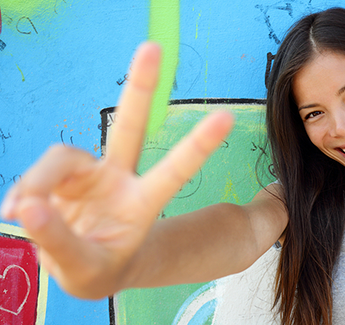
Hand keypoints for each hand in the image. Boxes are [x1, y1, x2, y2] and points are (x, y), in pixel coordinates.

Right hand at [0, 43, 233, 298]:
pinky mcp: (58, 175)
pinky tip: (15, 214)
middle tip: (154, 47)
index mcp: (142, 202)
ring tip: (20, 215)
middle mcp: (118, 178)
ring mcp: (88, 173)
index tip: (226, 117)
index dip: (198, 144)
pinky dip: (21, 196)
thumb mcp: (86, 271)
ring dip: (37, 184)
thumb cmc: (97, 266)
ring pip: (60, 157)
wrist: (81, 265)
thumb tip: (25, 206)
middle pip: (131, 126)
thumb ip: (57, 241)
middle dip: (141, 86)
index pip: (174, 170)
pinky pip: (32, 176)